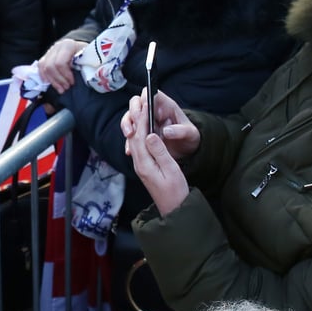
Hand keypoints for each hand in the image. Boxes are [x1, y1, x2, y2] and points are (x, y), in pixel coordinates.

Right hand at [38, 39, 83, 93]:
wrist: (81, 48)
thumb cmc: (86, 54)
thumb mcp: (88, 58)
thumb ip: (84, 65)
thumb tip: (82, 77)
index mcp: (67, 46)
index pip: (60, 63)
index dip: (65, 75)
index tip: (72, 83)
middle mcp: (56, 47)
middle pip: (50, 66)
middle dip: (58, 80)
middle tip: (67, 87)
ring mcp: (50, 51)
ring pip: (44, 68)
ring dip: (52, 81)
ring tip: (61, 89)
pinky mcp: (46, 56)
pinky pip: (40, 67)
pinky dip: (45, 77)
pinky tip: (51, 84)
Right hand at [120, 89, 198, 160]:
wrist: (187, 148)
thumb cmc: (189, 137)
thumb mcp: (190, 134)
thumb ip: (180, 131)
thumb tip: (166, 132)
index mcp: (165, 105)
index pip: (149, 94)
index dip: (144, 99)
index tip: (143, 111)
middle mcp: (153, 111)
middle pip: (136, 103)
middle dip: (133, 114)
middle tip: (135, 126)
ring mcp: (145, 121)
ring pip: (130, 117)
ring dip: (127, 125)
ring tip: (130, 136)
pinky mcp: (142, 133)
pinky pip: (131, 133)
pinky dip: (129, 141)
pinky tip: (129, 150)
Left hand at [122, 89, 191, 215]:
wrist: (175, 210)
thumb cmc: (176, 192)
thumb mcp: (171, 171)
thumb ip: (160, 152)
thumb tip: (150, 135)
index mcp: (145, 164)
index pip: (140, 136)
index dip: (143, 118)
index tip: (146, 103)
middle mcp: (140, 164)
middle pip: (134, 136)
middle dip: (137, 117)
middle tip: (142, 100)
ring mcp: (141, 166)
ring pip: (135, 141)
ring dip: (138, 124)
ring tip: (143, 109)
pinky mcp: (145, 168)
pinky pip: (139, 147)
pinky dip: (141, 134)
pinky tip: (145, 128)